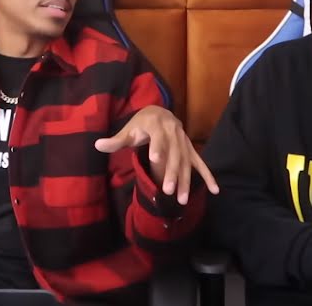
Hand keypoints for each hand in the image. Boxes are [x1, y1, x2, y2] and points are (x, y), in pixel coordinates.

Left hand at [94, 105, 218, 203]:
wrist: (159, 112)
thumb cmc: (141, 124)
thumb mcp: (128, 130)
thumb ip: (115, 140)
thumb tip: (97, 145)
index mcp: (156, 124)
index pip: (157, 137)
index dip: (157, 147)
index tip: (155, 160)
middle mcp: (173, 131)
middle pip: (173, 154)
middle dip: (171, 172)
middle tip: (167, 190)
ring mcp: (184, 141)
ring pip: (186, 162)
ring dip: (185, 180)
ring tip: (182, 199)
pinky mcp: (190, 149)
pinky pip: (200, 163)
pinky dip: (208, 176)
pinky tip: (215, 190)